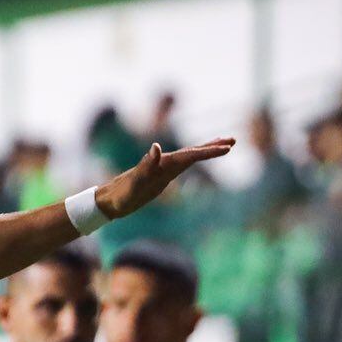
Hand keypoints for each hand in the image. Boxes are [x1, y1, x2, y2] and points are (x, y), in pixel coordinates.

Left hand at [96, 138, 235, 217]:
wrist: (108, 201)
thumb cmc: (121, 195)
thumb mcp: (134, 183)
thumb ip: (146, 165)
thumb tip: (157, 146)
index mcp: (162, 164)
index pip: (190, 155)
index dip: (209, 151)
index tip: (227, 148)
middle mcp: (164, 163)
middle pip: (193, 151)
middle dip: (213, 146)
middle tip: (234, 140)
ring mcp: (163, 169)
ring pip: (189, 156)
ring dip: (206, 150)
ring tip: (224, 145)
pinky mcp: (161, 177)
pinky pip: (182, 166)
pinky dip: (194, 160)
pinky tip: (197, 159)